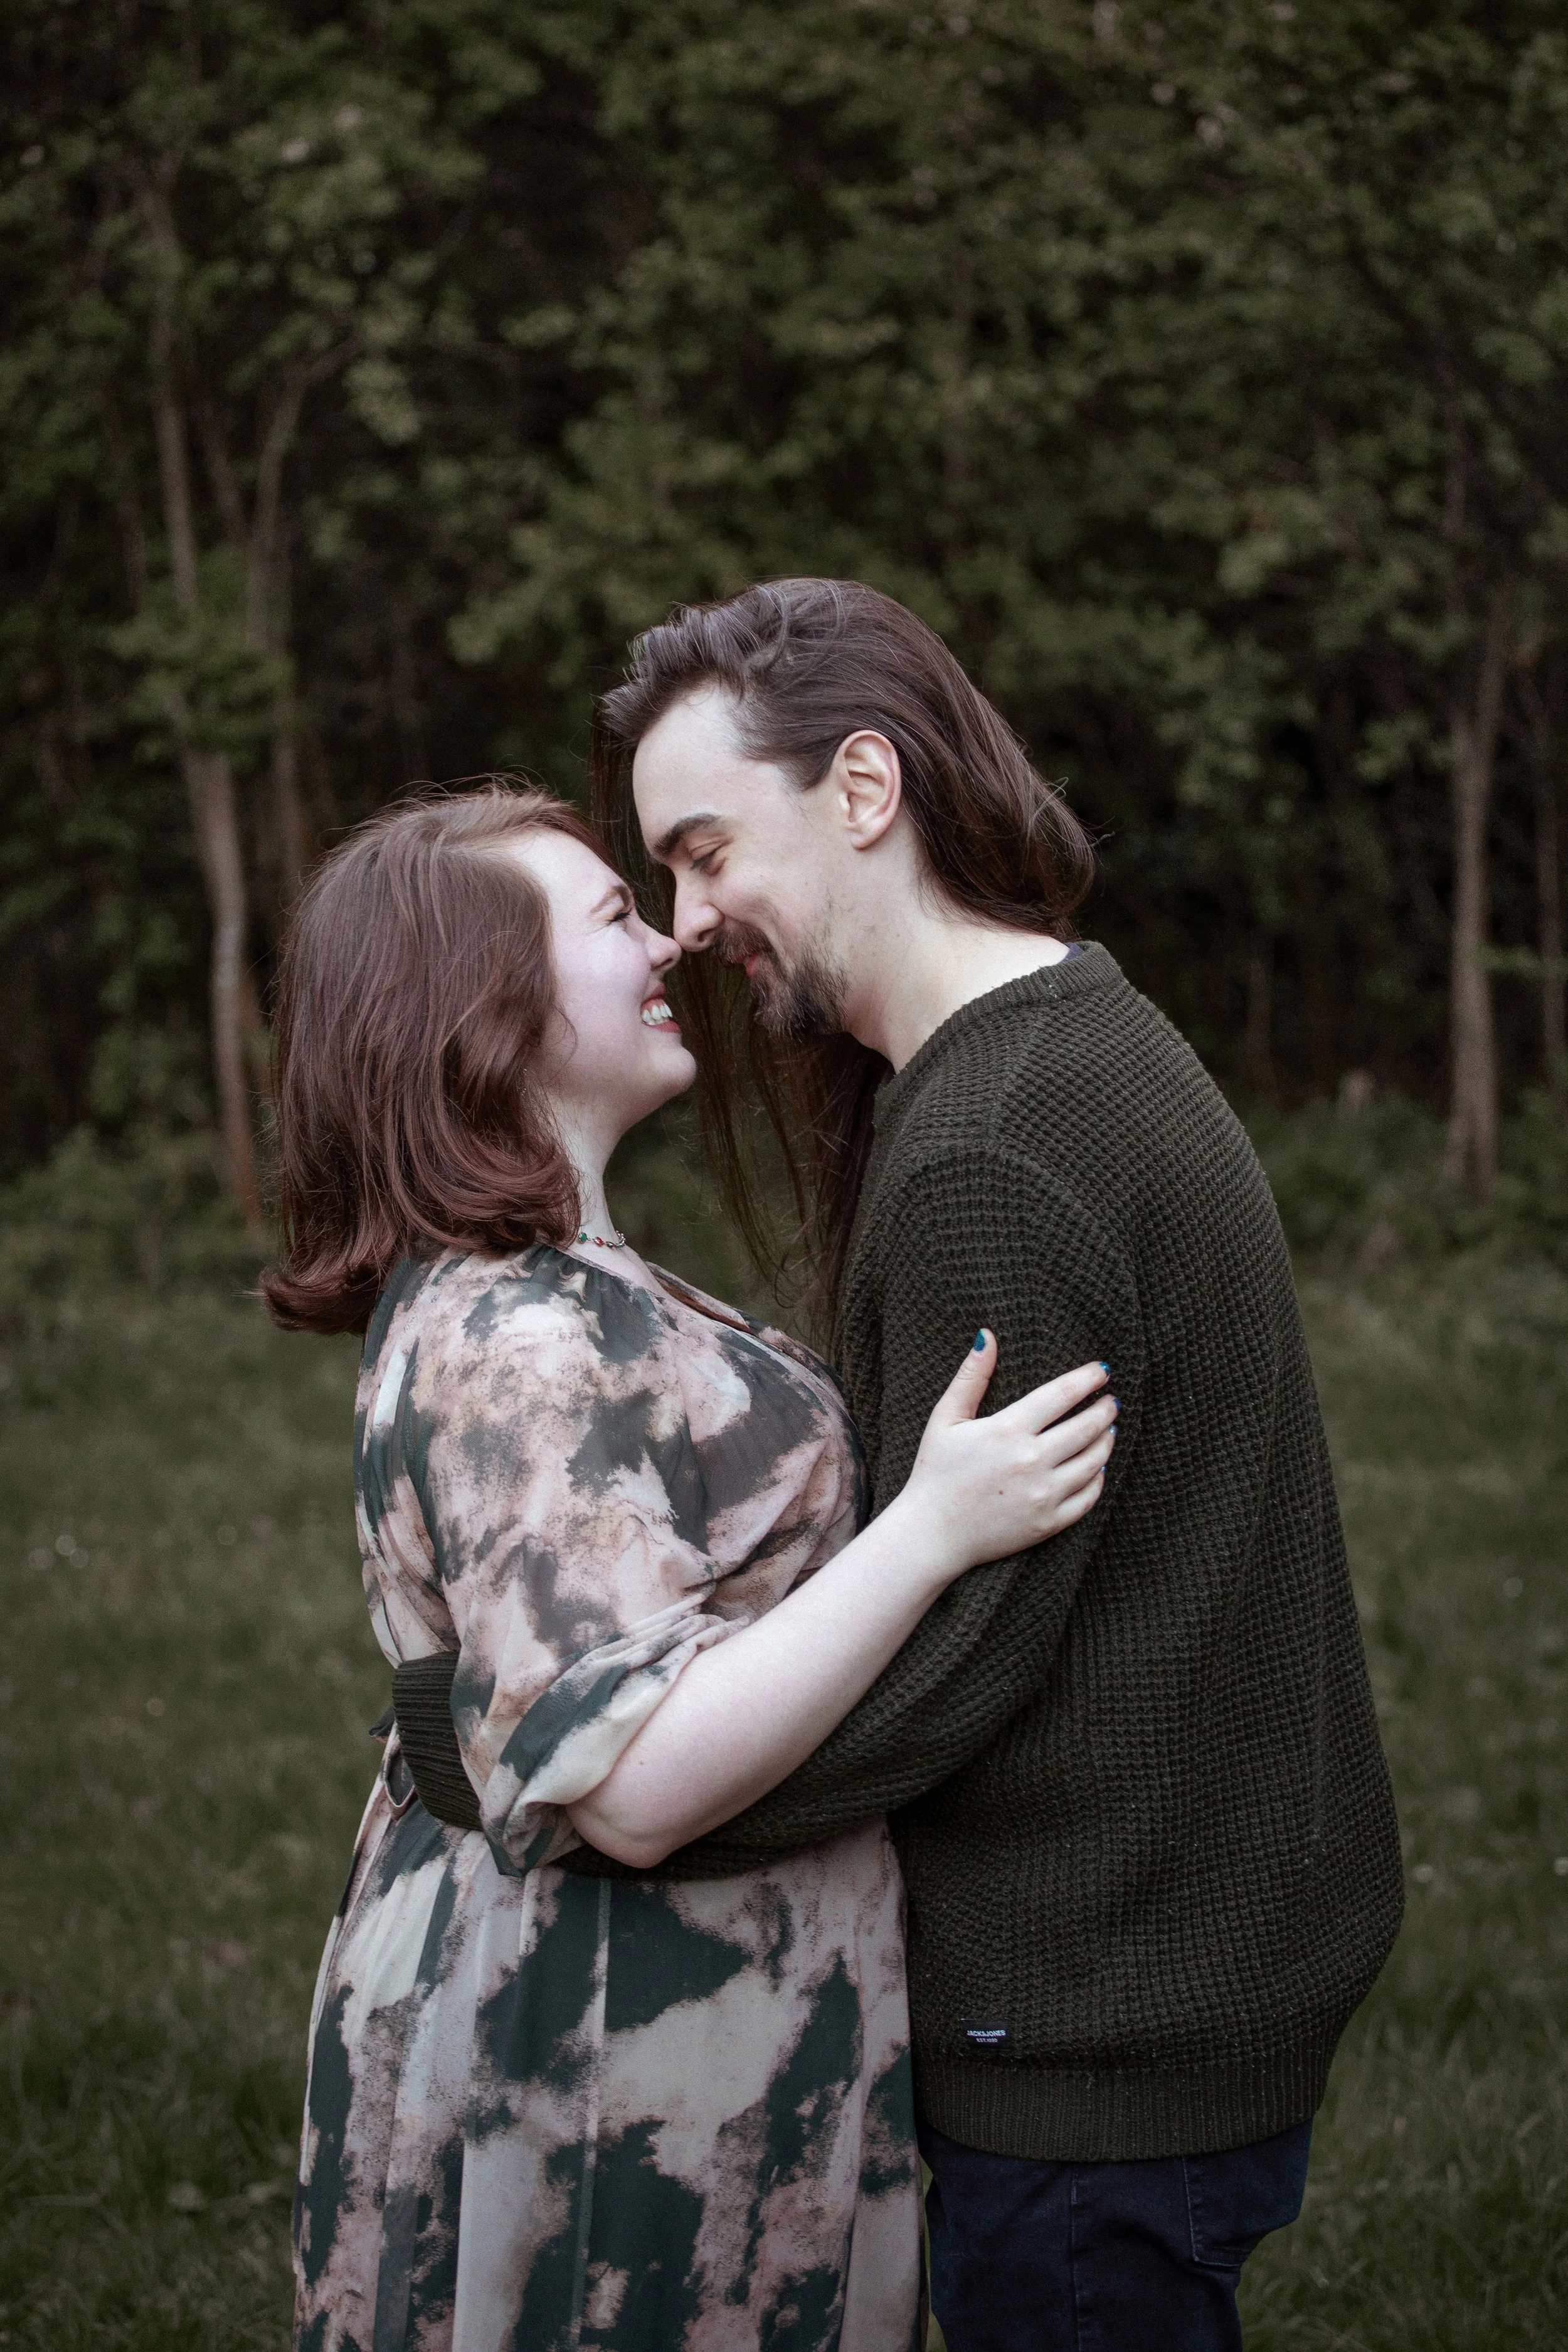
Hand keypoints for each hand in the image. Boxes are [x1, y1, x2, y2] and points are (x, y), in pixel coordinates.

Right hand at [893, 1334, 1115, 1586]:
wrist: (932, 1533)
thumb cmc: (935, 1471)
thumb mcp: (945, 1418)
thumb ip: (971, 1376)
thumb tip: (987, 1335)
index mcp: (1007, 1430)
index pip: (1061, 1395)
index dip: (1087, 1380)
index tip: (1102, 1371)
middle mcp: (1030, 1461)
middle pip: (1086, 1427)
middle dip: (1105, 1410)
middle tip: (1111, 1401)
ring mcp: (1042, 1494)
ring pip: (1093, 1462)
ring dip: (1106, 1442)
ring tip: (1109, 1430)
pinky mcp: (1048, 1523)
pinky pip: (1088, 1498)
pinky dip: (1098, 1480)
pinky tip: (1098, 1468)